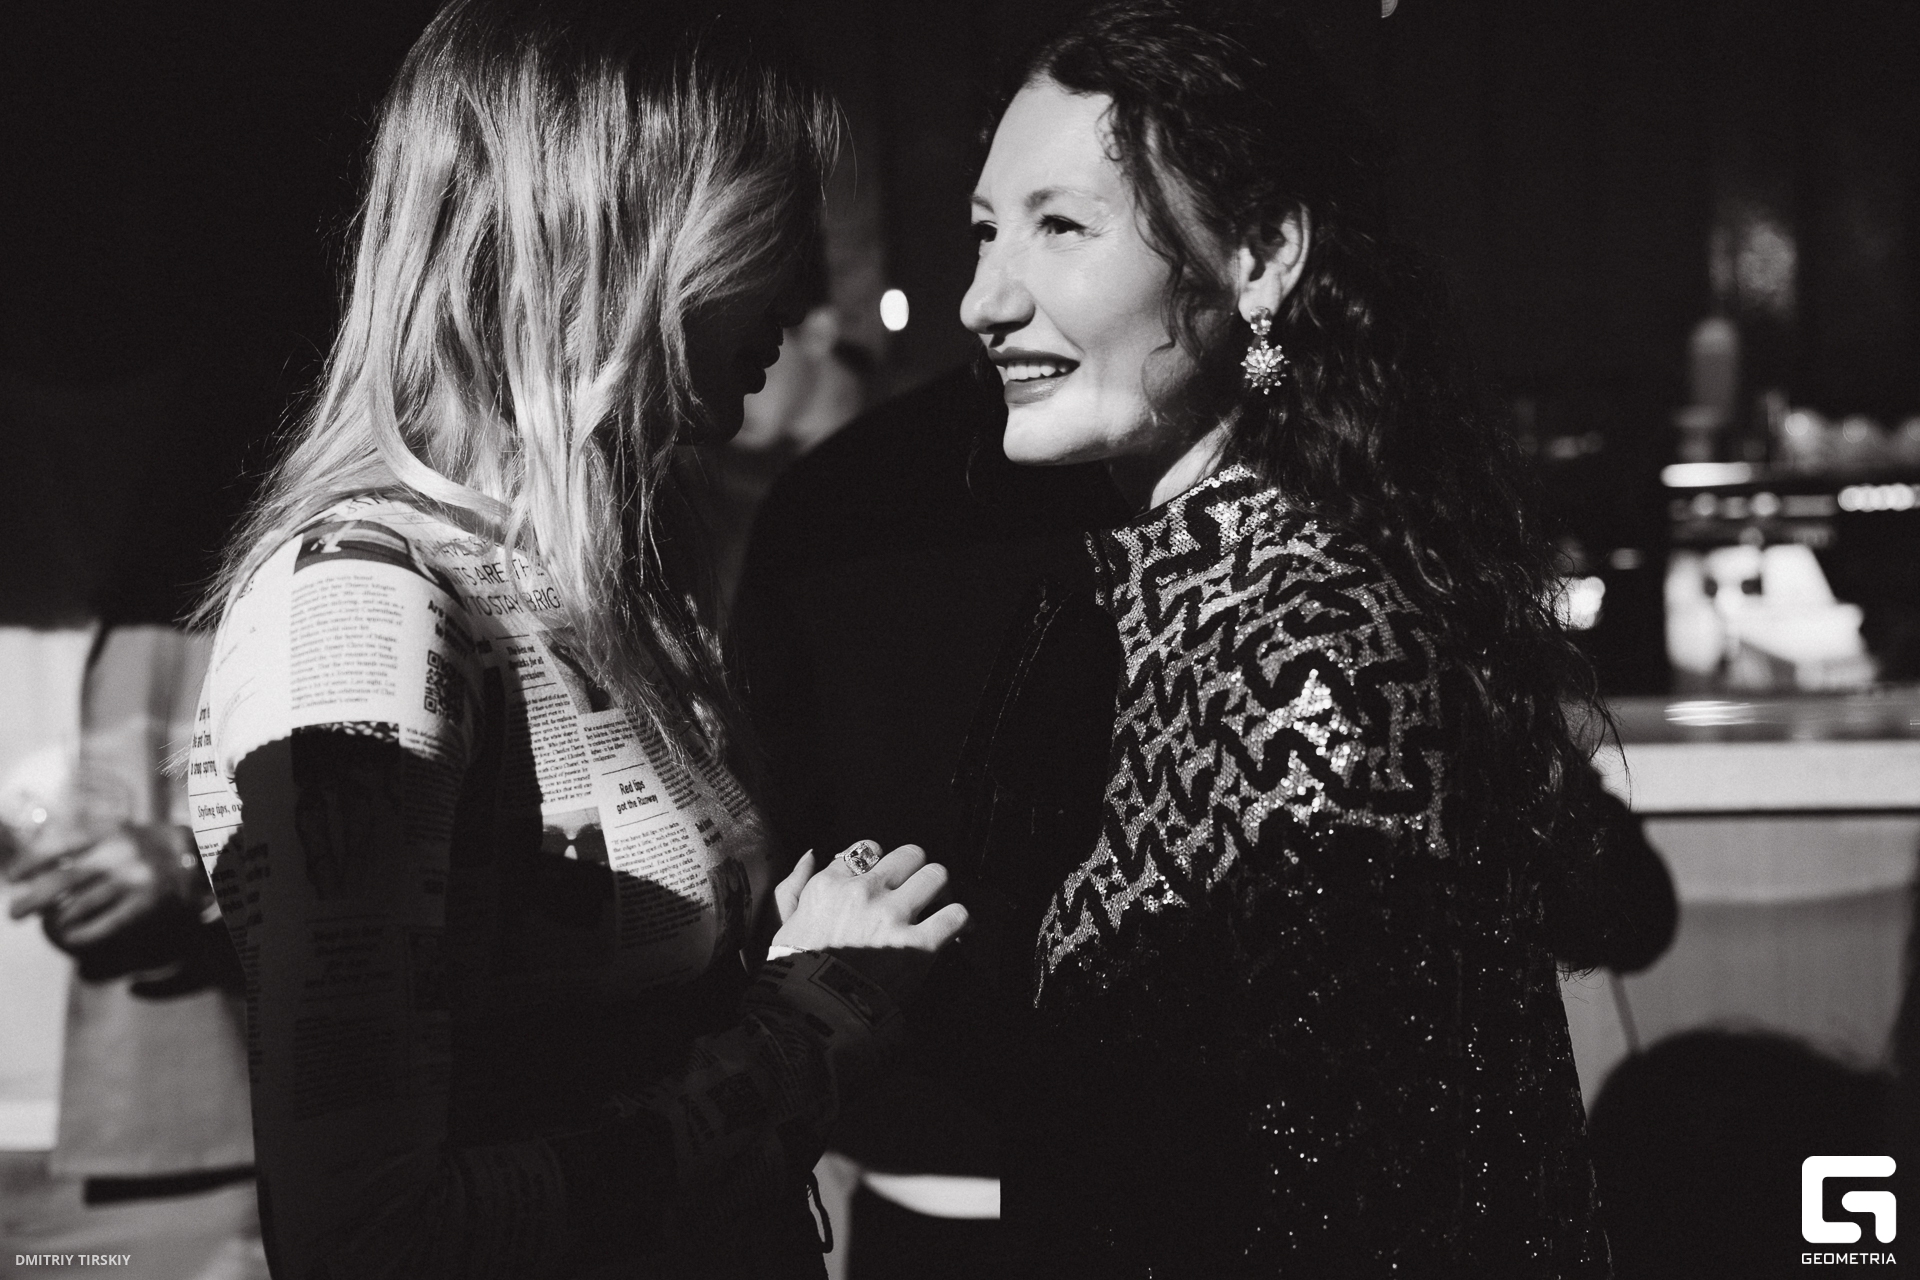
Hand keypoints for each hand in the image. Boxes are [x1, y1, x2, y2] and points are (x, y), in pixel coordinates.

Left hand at [8, 823, 202, 956]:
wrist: (200, 857)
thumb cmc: (148, 847)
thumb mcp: (119, 831)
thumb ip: (86, 842)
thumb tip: (40, 868)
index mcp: (110, 830)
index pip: (59, 844)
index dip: (30, 862)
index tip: (13, 878)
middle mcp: (120, 853)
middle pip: (63, 878)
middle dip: (32, 899)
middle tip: (14, 913)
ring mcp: (134, 879)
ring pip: (80, 905)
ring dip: (55, 919)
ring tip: (44, 925)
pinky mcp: (146, 903)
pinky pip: (106, 924)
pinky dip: (83, 934)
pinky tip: (70, 938)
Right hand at [770, 841, 969, 1003]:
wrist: (810, 1015)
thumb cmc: (792, 975)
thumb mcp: (782, 925)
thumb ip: (793, 886)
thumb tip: (812, 854)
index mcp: (829, 885)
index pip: (868, 849)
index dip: (881, 864)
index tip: (885, 882)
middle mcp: (863, 891)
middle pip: (909, 854)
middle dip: (917, 871)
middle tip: (919, 891)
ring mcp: (892, 915)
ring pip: (936, 875)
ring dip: (941, 891)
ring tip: (939, 908)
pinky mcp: (918, 944)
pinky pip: (955, 915)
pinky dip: (960, 922)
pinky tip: (957, 932)